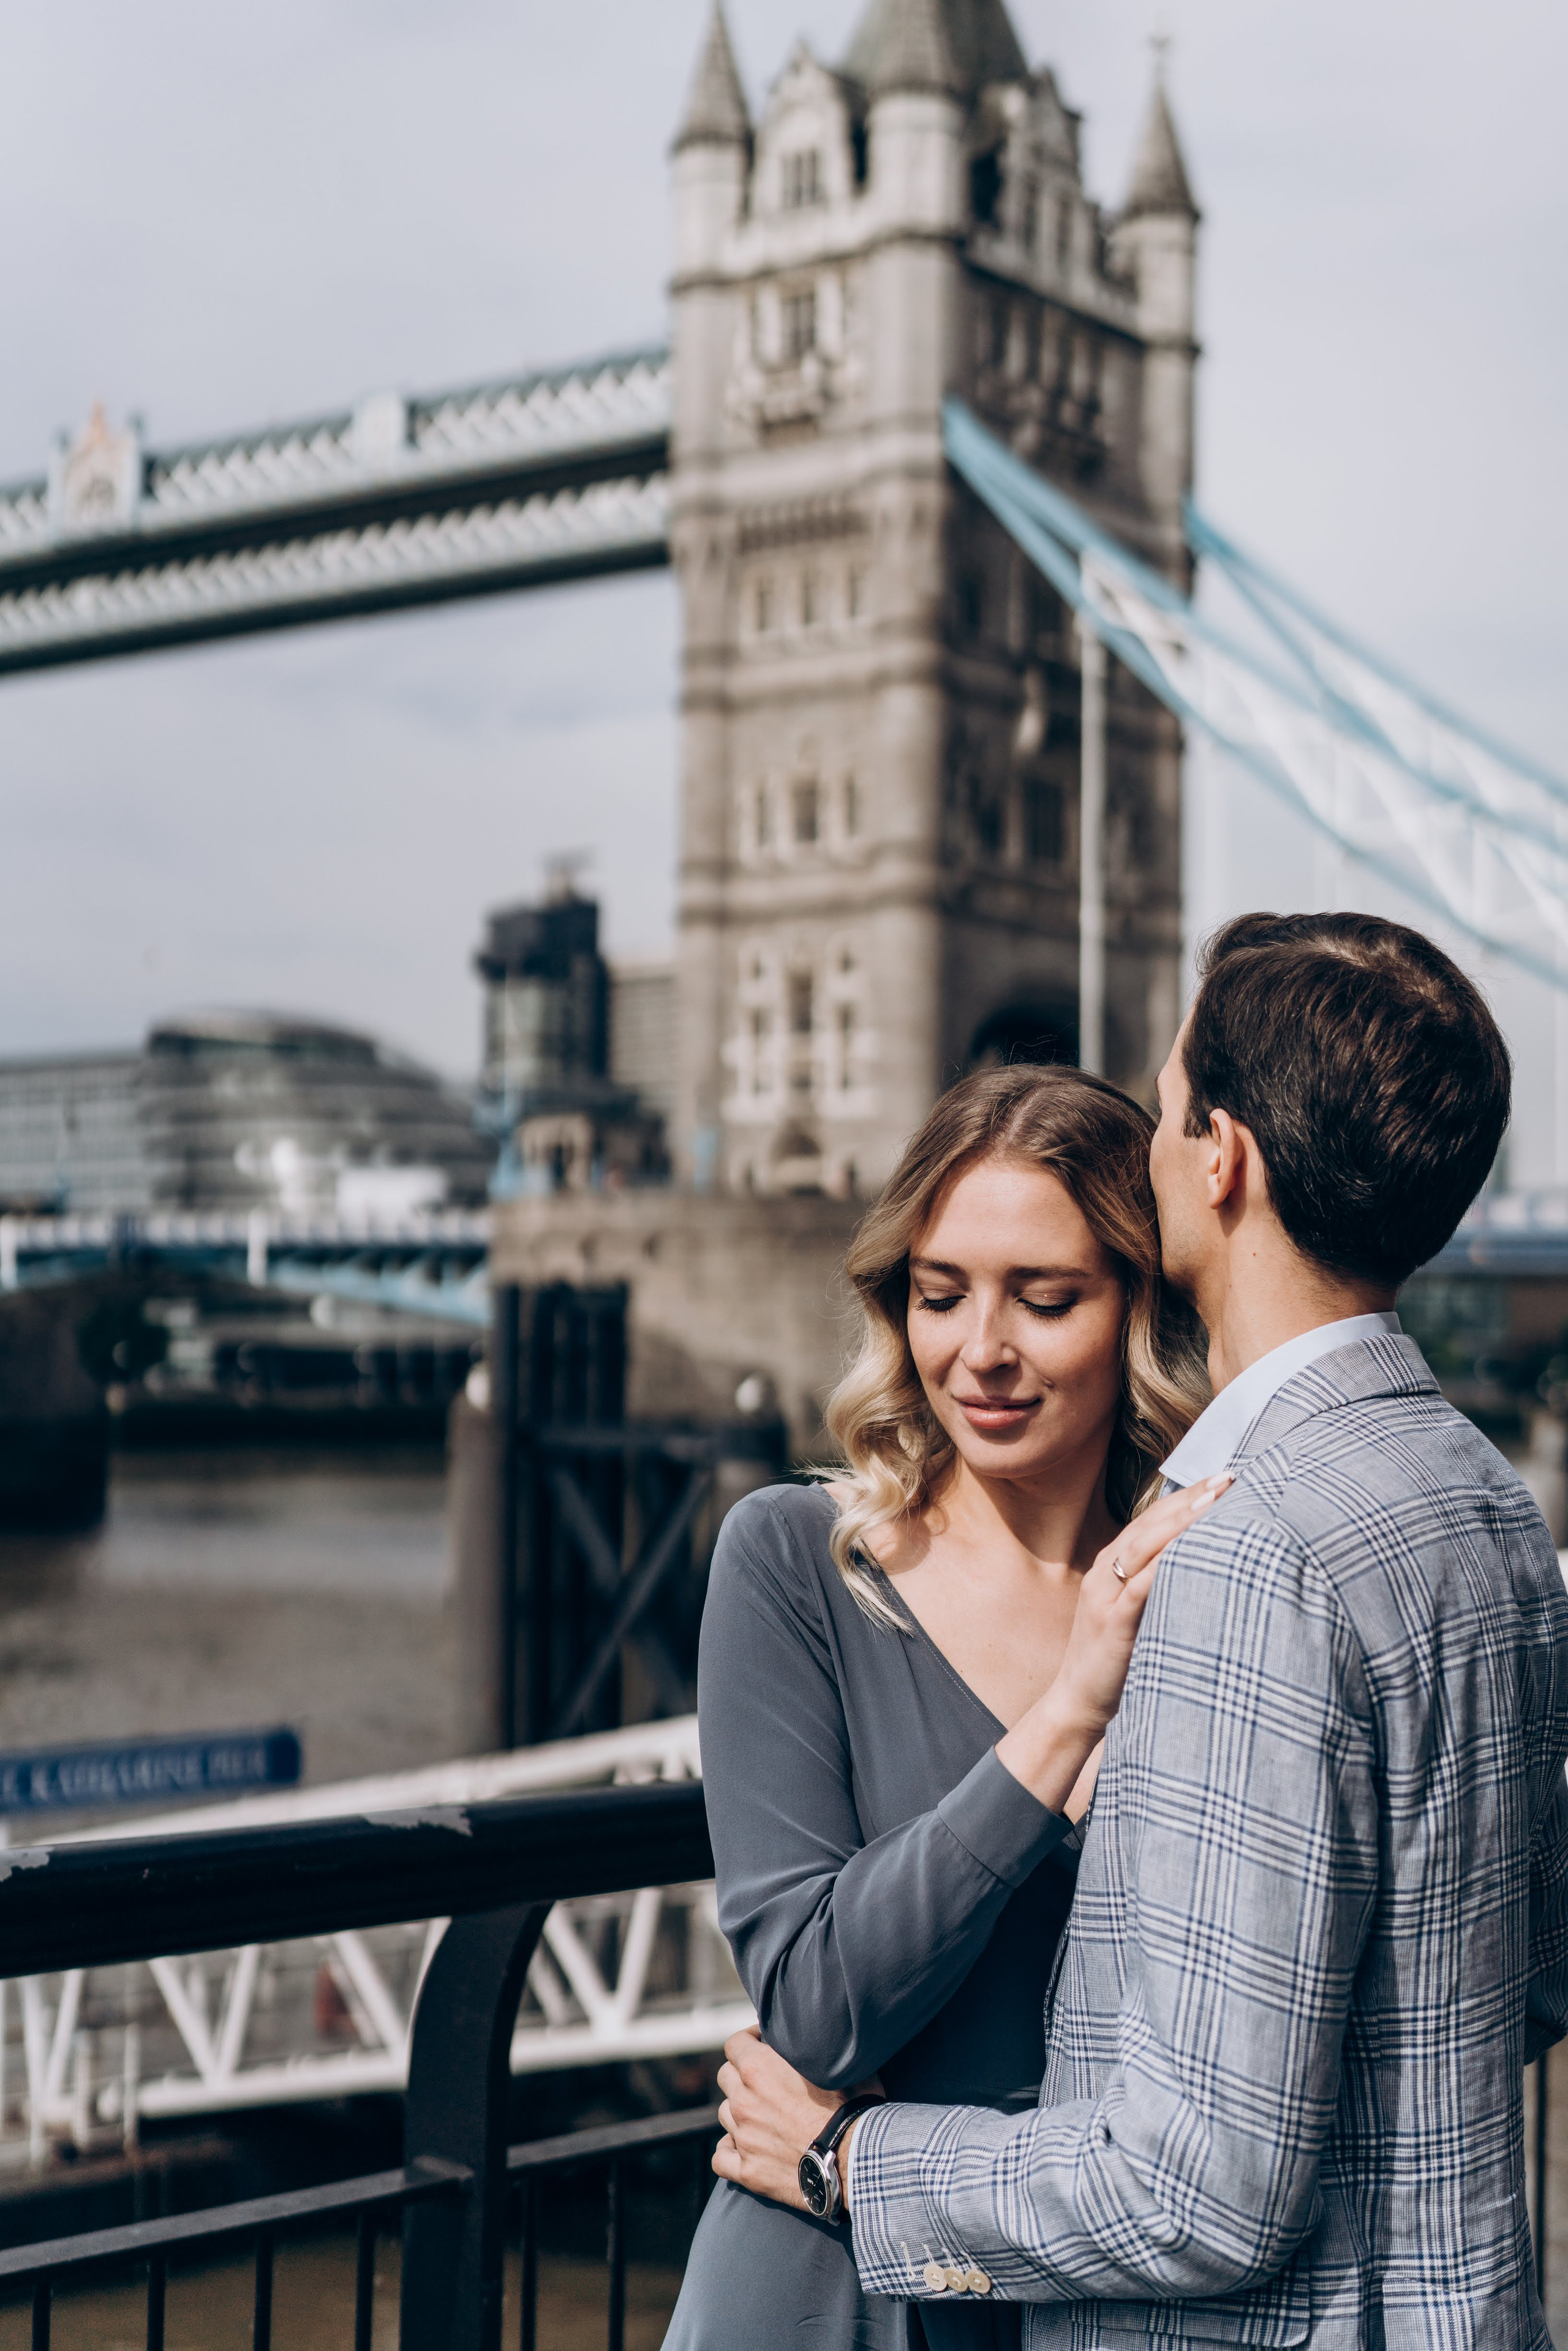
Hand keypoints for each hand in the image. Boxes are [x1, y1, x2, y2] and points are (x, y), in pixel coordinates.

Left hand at [713, 2027, 869, 2212]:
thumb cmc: (851, 2109)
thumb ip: (815, 2049)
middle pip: (726, 2076)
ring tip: (764, 2116)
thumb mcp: (838, 2064)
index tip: (763, 2043)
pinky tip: (744, 2148)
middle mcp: (744, 2100)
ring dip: (740, 2112)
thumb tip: (821, 2038)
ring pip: (725, 2114)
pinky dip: (730, 2150)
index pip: (735, 2043)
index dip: (749, 2039)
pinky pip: (721, 2157)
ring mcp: (743, 2137)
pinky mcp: (748, 2171)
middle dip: (742, 2074)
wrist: (854, 2161)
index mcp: (759, 2069)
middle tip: (766, 2080)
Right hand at [995, 1473, 1230, 1810]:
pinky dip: (1167, 1562)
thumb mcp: (1139, 1616)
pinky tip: (1193, 1548)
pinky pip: (1141, 1585)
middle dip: (1190, 1498)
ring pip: (1145, 1545)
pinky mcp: (1113, 1623)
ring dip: (1183, 1520)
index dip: (1186, 1497)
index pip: (1152, 1521)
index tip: (1222, 1479)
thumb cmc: (1116, 1662)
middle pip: (1151, 1523)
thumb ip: (1160, 1589)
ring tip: (1217, 1499)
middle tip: (1228, 1477)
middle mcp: (1105, 1573)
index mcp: (1111, 1567)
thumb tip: (1207, 1566)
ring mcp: (1105, 1596)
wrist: (1077, 1704)